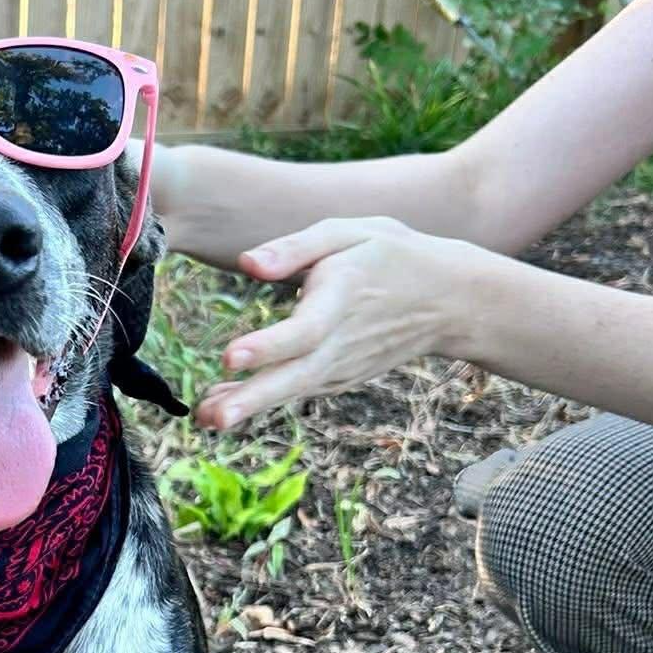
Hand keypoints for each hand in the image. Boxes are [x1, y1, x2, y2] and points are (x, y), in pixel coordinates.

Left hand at [196, 216, 488, 429]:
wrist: (448, 301)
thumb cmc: (390, 256)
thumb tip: (248, 263)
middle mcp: (340, 342)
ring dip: (247, 407)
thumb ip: (295, 246)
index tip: (229, 357)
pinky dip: (260, 401)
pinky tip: (220, 408)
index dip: (268, 346)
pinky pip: (294, 391)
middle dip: (252, 399)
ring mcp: (340, 366)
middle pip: (295, 376)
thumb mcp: (350, 232)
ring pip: (291, 391)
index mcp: (342, 298)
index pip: (304, 330)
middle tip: (211, 418)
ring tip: (203, 420)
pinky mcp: (337, 378)